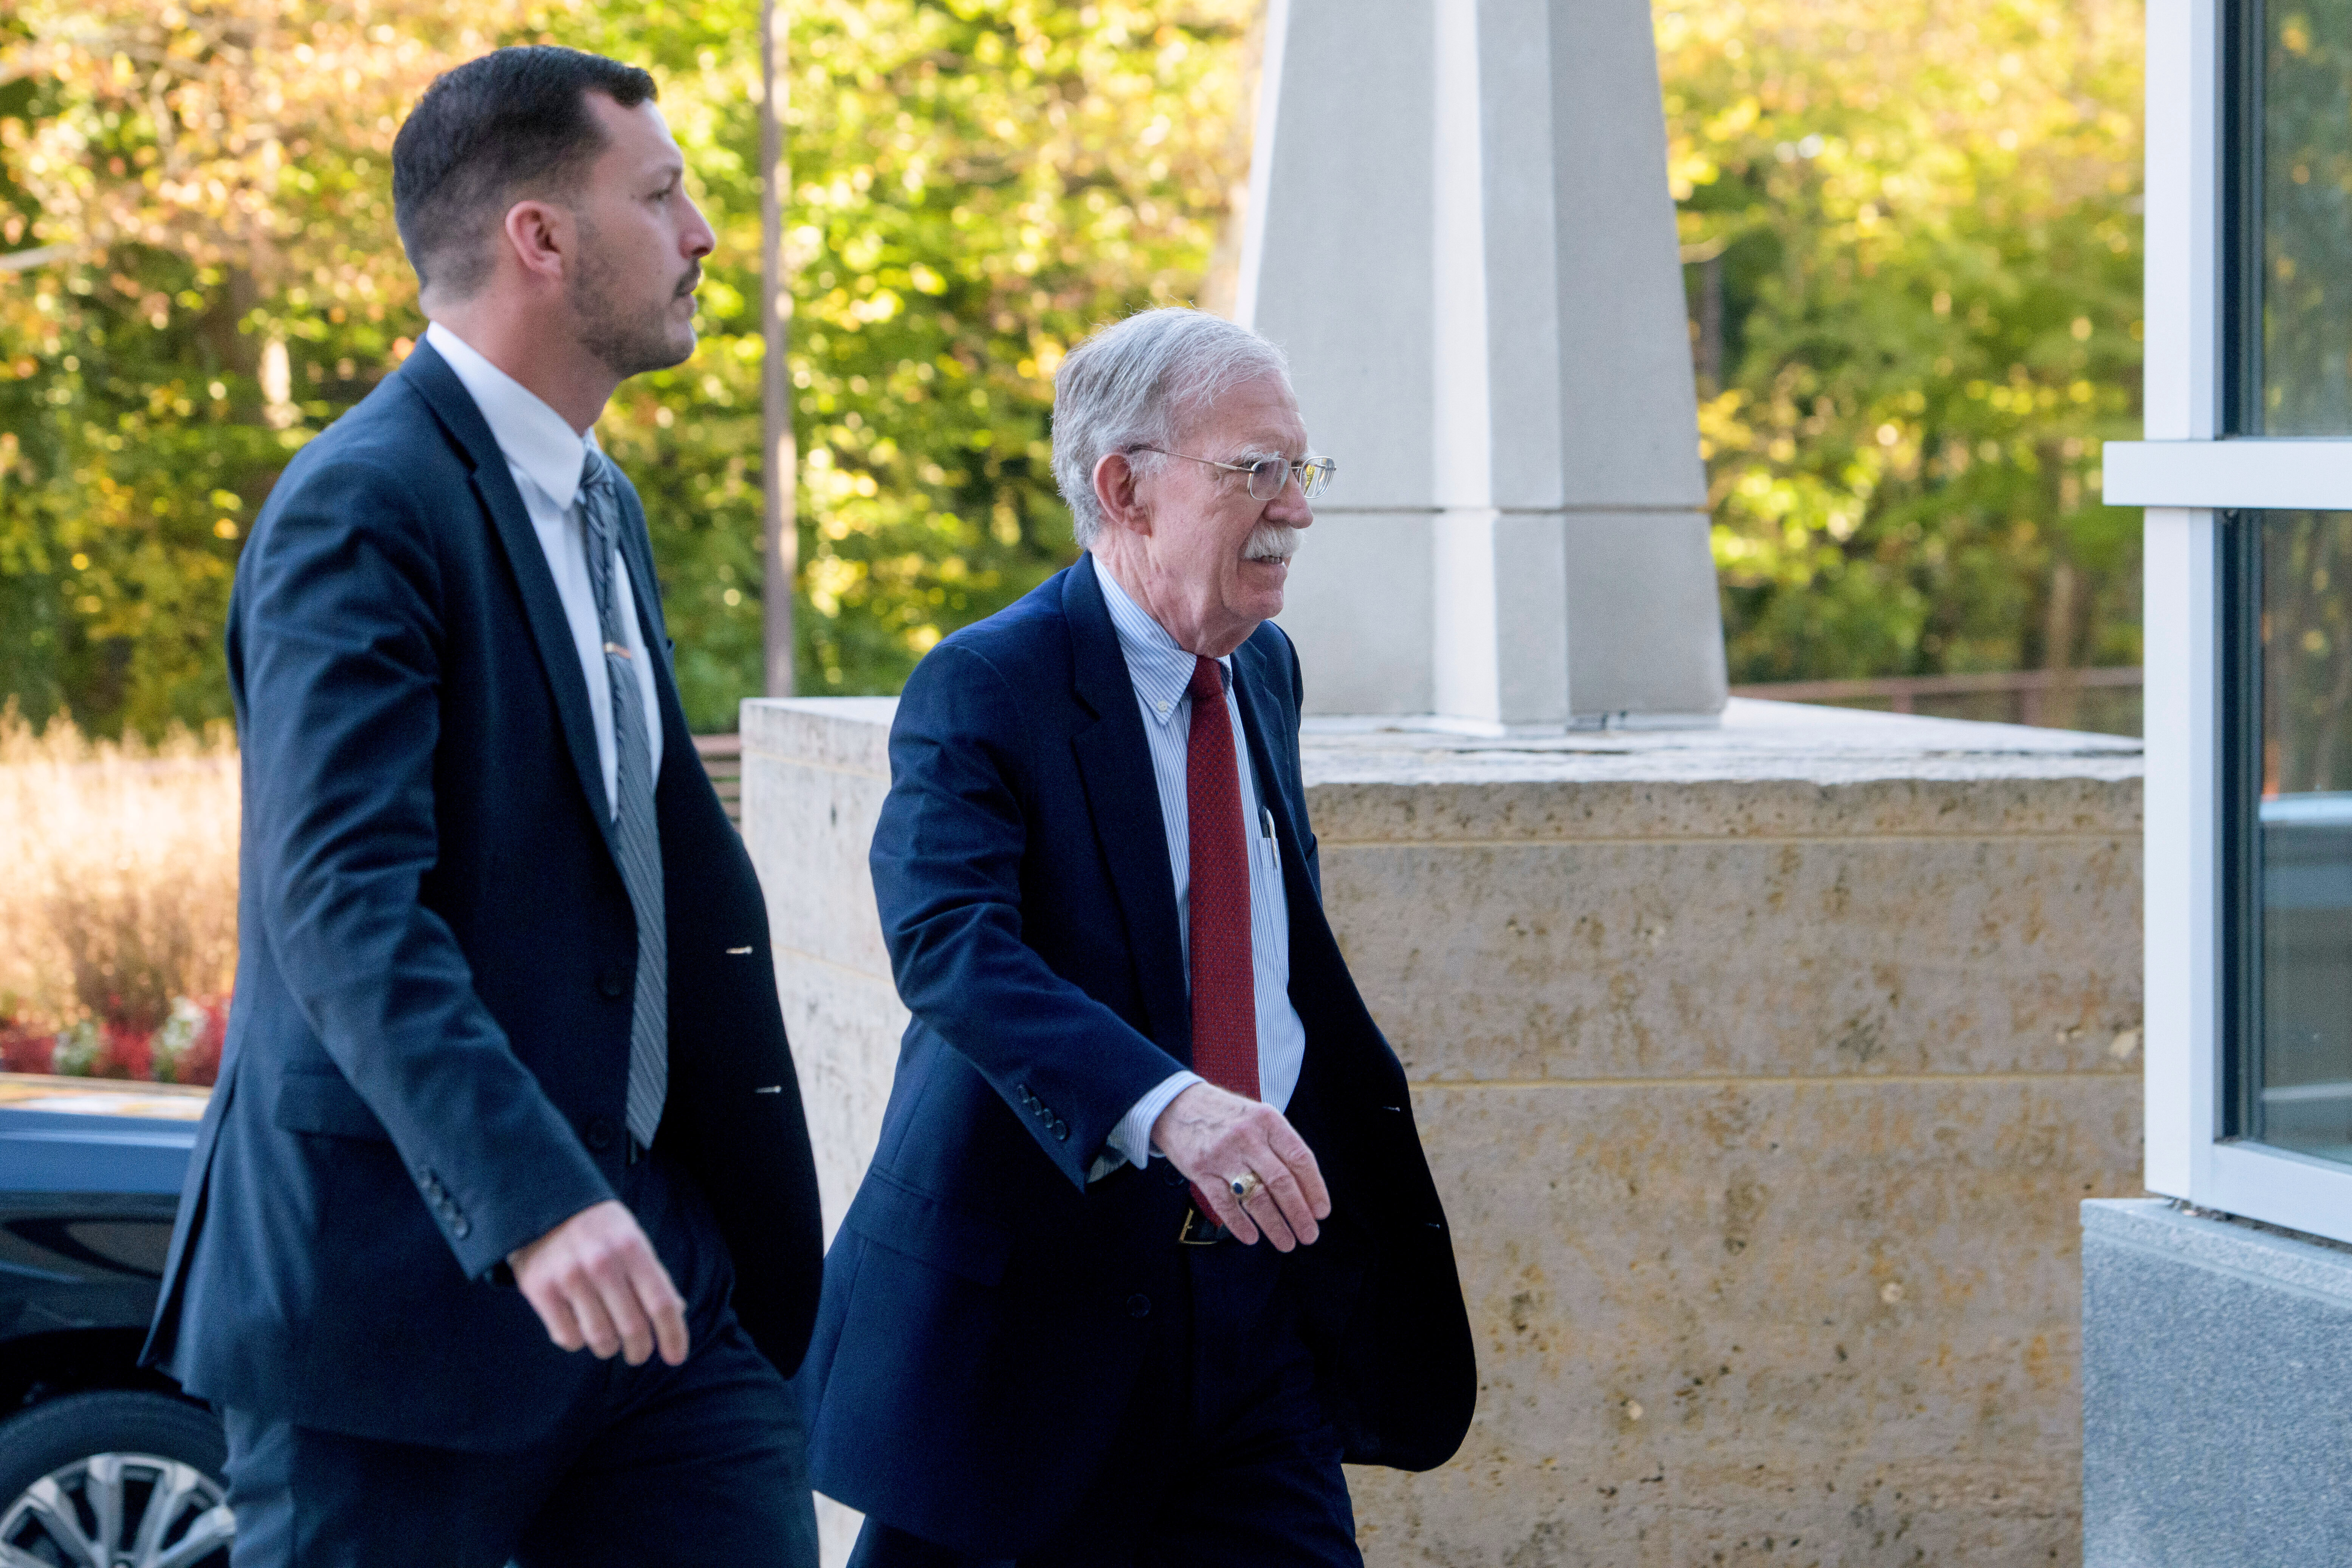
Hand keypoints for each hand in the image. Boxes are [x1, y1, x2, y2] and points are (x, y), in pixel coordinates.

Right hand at [507, 1199, 688, 1366]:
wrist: (543, 1201)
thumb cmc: (598, 1228)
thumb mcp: (632, 1238)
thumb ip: (653, 1275)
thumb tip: (677, 1312)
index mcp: (632, 1247)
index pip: (661, 1303)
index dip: (673, 1336)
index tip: (676, 1358)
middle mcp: (602, 1262)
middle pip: (632, 1327)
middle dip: (640, 1350)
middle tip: (638, 1354)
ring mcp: (569, 1277)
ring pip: (600, 1339)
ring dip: (609, 1348)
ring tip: (609, 1340)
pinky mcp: (540, 1290)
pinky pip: (568, 1338)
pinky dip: (579, 1342)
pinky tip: (580, 1326)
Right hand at [1151, 1082, 1330, 1250]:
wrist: (1177, 1105)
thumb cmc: (1226, 1116)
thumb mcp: (1258, 1117)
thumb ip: (1280, 1146)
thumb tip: (1306, 1190)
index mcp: (1268, 1121)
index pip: (1300, 1159)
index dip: (1315, 1189)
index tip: (1321, 1212)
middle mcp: (1248, 1136)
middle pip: (1281, 1182)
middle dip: (1299, 1214)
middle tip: (1309, 1235)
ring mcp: (1223, 1154)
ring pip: (1256, 1197)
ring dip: (1275, 1225)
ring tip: (1287, 1243)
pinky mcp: (1201, 1170)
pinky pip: (1224, 1204)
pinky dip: (1240, 1225)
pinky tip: (1252, 1237)